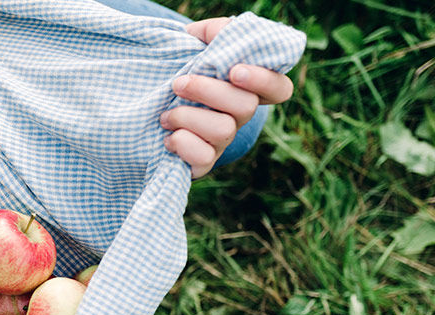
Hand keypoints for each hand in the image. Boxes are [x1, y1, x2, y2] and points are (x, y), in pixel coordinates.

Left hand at [162, 17, 294, 177]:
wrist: (155, 108)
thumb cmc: (185, 74)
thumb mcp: (198, 48)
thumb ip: (213, 34)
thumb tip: (213, 32)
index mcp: (248, 88)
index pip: (279, 89)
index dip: (263, 81)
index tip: (234, 71)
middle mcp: (241, 116)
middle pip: (245, 106)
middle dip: (208, 92)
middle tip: (178, 84)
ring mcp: (224, 141)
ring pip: (223, 131)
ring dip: (187, 117)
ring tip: (165, 114)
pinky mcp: (204, 161)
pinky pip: (204, 158)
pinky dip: (182, 144)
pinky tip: (168, 137)